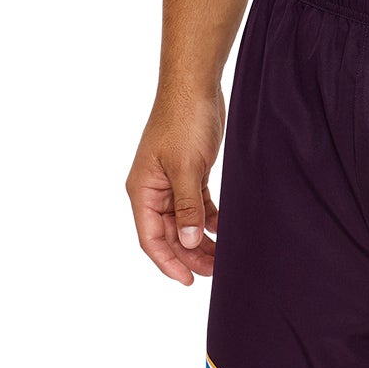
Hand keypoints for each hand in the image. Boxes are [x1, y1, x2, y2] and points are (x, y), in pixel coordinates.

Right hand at [125, 87, 224, 284]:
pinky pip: (197, 209)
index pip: (150, 238)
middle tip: (216, 271)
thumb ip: (188, 208)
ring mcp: (171, 184)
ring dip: (202, 242)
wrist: (195, 87)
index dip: (169, 262)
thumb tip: (190, 242)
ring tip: (224, 257)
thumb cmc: (183, 121)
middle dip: (191, 255)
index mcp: (143, 190)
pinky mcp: (189, 176)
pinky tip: (225, 233)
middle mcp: (153, 190)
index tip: (189, 280)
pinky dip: (210, 222)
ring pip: (185, 225)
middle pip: (170, 236)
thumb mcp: (186, 168)